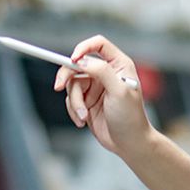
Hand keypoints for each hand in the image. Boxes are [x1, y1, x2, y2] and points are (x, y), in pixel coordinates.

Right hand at [53, 35, 150, 156]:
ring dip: (74, 102)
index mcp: (119, 65)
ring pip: (72, 84)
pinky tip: (83, 121)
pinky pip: (70, 99)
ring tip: (84, 116)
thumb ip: (101, 71)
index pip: (98, 45)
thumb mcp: (118, 91)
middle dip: (67, 76)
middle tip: (58, 86)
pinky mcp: (86, 101)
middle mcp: (106, 73)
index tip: (73, 60)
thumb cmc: (131, 117)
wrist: (129, 144)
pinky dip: (73, 110)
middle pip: (78, 64)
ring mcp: (95, 87)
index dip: (83, 48)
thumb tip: (82, 61)